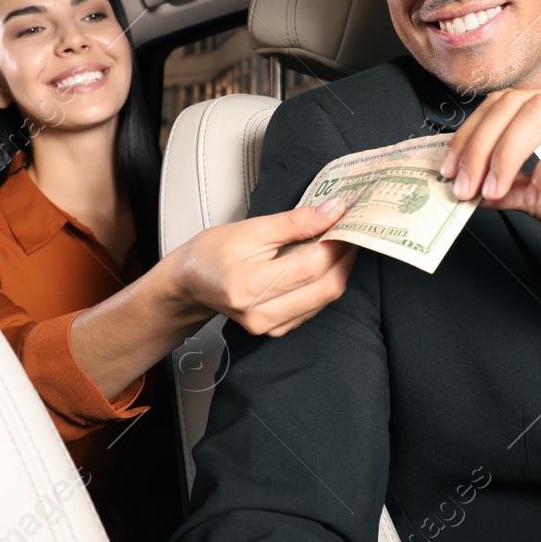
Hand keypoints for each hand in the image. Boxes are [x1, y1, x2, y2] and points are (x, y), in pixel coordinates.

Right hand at [177, 198, 357, 336]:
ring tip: (335, 243)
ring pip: (325, 298)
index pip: (312, 266)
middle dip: (345, 256)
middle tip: (350, 231)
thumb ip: (295, 222)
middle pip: (326, 287)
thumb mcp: (251, 229)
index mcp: (250, 287)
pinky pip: (315, 307)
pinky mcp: (276, 331)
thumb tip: (332, 210)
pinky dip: (324, 283)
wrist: (191, 282)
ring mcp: (269, 327)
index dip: (337, 243)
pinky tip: (321, 264)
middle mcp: (260, 314)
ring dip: (338, 269)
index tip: (348, 220)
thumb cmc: (213, 253)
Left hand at [440, 89, 540, 329]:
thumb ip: (510, 189)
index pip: (506, 103)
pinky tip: (538, 196)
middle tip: (462, 183)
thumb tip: (470, 187)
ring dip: (506, 152)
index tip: (448, 170)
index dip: (470, 133)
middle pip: (517, 101)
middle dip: (480, 142)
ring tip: (491, 188)